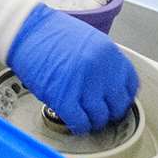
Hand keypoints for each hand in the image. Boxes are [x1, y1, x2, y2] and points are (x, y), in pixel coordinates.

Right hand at [6, 5, 137, 133]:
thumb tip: (109, 85)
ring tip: (86, 119)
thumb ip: (104, 62)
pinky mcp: (64, 98)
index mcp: (110, 54)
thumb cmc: (53, 34)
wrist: (27, 30)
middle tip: (100, 113)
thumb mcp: (90, 41)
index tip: (115, 101)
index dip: (123, 97)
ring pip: (100, 117)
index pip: (131, 85)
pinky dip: (78, 126)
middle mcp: (102, 70)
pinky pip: (80, 122)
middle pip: (118, 105)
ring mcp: (83, 85)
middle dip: (110, 112)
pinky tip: (74, 123)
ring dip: (93, 121)